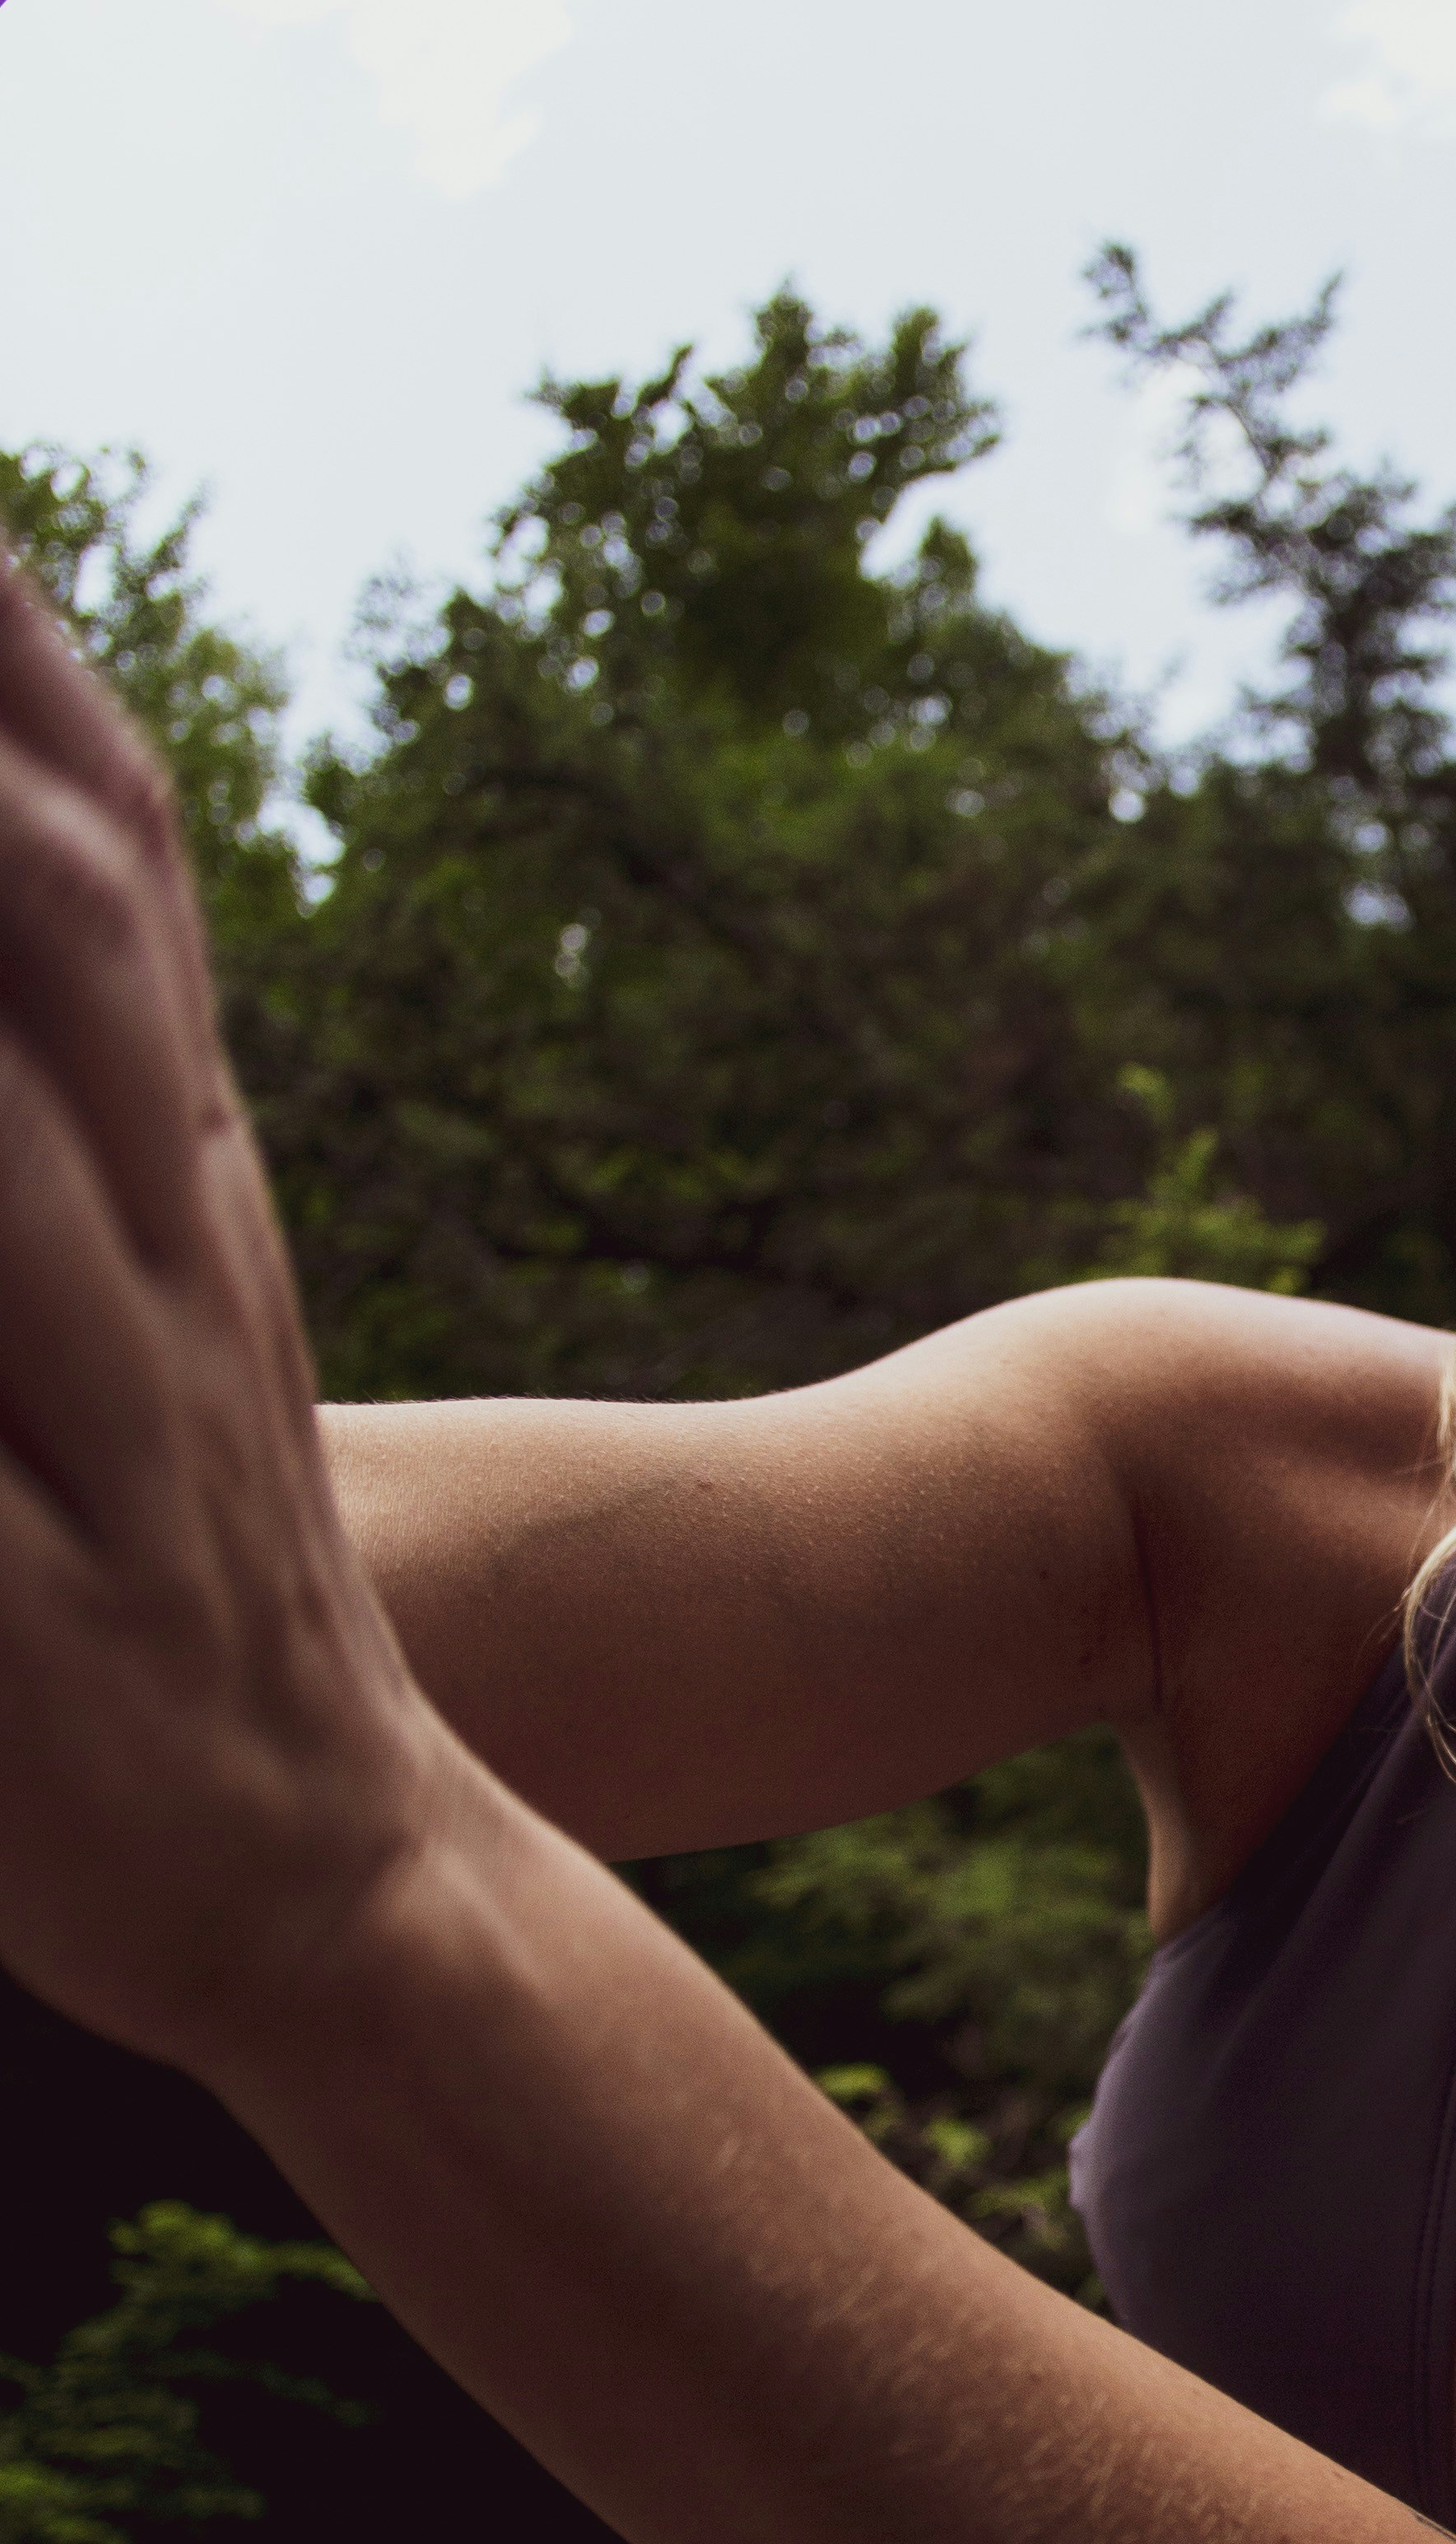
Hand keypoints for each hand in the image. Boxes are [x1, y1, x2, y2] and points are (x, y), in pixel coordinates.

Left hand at [0, 546, 452, 2063]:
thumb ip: (96, 1054)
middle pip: (75, 935)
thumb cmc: (179, 1557)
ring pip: (20, 1193)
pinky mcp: (39, 1653)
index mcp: (175, 1172)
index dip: (22, 666)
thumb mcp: (158, 1271)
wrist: (337, 1877)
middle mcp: (166, 1269)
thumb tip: (33, 823)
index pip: (115, 845)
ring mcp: (119, 1452)